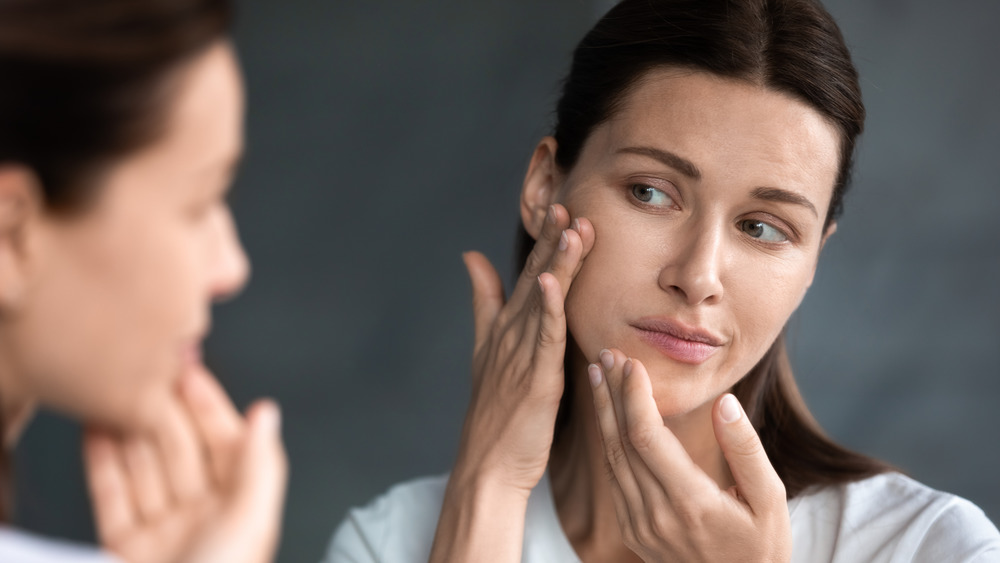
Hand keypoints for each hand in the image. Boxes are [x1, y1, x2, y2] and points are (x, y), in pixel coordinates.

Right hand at [83, 367, 287, 562]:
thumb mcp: (250, 521)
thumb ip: (259, 465)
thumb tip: (268, 414)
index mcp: (239, 508)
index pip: (225, 441)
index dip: (208, 404)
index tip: (189, 370)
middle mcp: (202, 516)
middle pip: (180, 450)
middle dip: (163, 410)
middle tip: (145, 373)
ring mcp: (162, 531)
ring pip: (144, 468)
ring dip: (129, 430)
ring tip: (115, 394)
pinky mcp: (123, 547)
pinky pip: (111, 496)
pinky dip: (101, 462)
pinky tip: (95, 431)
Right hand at [453, 203, 593, 492]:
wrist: (487, 466)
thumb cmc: (494, 414)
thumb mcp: (485, 349)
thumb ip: (483, 301)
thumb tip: (471, 256)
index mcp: (506, 328)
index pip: (529, 275)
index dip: (544, 242)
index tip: (560, 207)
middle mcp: (511, 335)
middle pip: (535, 279)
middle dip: (551, 241)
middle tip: (566, 203)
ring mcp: (521, 355)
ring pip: (543, 301)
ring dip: (556, 263)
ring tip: (570, 227)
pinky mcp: (534, 379)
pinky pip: (544, 337)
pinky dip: (548, 308)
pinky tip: (552, 281)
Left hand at [589, 349, 790, 562]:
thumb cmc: (762, 548)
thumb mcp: (771, 500)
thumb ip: (746, 450)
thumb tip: (724, 403)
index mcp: (691, 502)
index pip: (646, 436)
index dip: (633, 395)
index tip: (632, 362)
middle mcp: (657, 515)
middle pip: (620, 442)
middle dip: (611, 393)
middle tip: (606, 354)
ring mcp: (640, 527)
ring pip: (611, 458)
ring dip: (603, 413)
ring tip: (598, 375)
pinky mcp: (633, 532)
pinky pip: (614, 478)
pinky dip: (608, 441)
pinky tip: (608, 416)